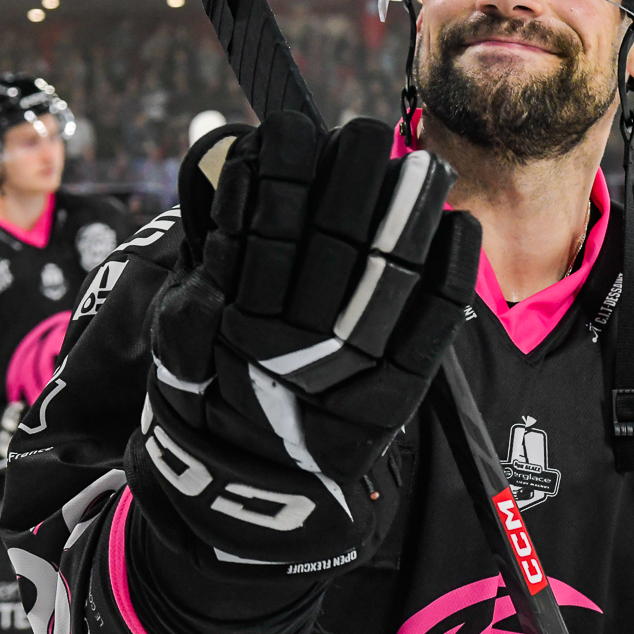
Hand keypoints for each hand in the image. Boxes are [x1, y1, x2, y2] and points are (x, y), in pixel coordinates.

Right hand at [129, 111, 478, 568]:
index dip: (277, 175)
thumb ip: (191, 304)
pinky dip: (447, 278)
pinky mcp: (395, 399)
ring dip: (406, 214)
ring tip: (423, 161)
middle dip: (351, 178)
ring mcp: (351, 373)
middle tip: (365, 131)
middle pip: (333, 244)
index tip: (289, 127)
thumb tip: (222, 238)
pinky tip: (457, 228)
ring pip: (385, 278)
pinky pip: (429, 331)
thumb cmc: (209, 411)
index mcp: (238, 328)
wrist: (250, 506)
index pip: (261, 232)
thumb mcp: (175, 359)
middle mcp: (297, 347)